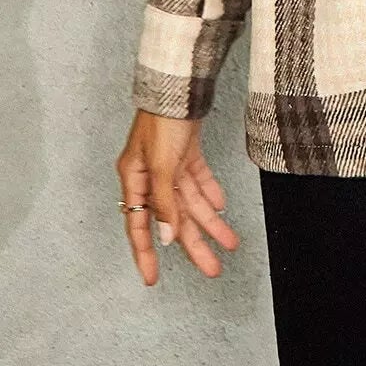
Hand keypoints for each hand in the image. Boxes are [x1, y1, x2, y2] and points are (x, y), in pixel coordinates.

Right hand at [115, 111, 240, 285]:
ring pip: (191, 202)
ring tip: (230, 243)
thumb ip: (164, 202)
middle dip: (194, 245)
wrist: (178, 86)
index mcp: (135, 181)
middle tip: (212, 270)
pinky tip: (221, 208)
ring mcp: (169, 165)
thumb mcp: (160, 165)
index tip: (152, 280)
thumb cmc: (161, 121)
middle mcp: (150, 177)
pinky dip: (210, 193)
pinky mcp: (186, 152)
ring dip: (210, 222)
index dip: (146, 254)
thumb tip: (168, 237)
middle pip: (174, 219)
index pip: (139, 226)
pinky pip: (199, 180)